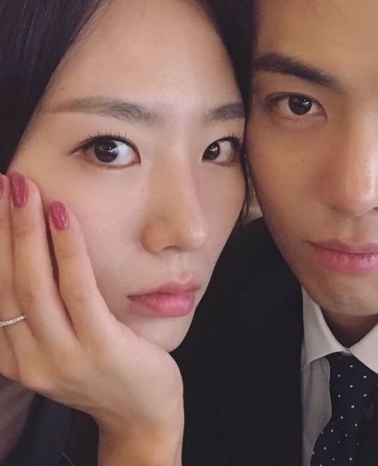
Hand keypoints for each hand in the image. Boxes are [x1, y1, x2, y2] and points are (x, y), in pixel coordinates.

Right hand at [0, 173, 182, 464]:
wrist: (143, 413)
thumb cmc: (108, 367)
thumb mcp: (63, 344)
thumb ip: (41, 313)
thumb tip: (30, 258)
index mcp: (15, 356)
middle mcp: (29, 359)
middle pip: (5, 282)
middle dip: (1, 228)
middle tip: (3, 183)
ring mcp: (62, 356)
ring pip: (34, 283)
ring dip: (26, 230)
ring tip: (25, 189)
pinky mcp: (99, 347)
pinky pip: (78, 290)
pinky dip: (68, 249)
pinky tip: (64, 216)